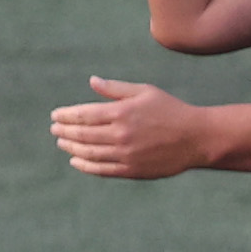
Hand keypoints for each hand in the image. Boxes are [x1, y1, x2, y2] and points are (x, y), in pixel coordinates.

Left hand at [49, 77, 215, 178]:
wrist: (195, 138)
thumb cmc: (171, 110)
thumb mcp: (145, 92)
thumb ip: (116, 89)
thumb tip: (92, 81)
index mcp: (122, 112)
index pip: (84, 114)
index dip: (65, 115)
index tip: (55, 116)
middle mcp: (120, 134)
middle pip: (82, 134)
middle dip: (64, 131)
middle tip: (54, 129)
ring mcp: (125, 154)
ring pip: (88, 152)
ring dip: (71, 147)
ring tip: (62, 143)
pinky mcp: (131, 170)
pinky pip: (101, 169)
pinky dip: (85, 165)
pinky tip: (76, 161)